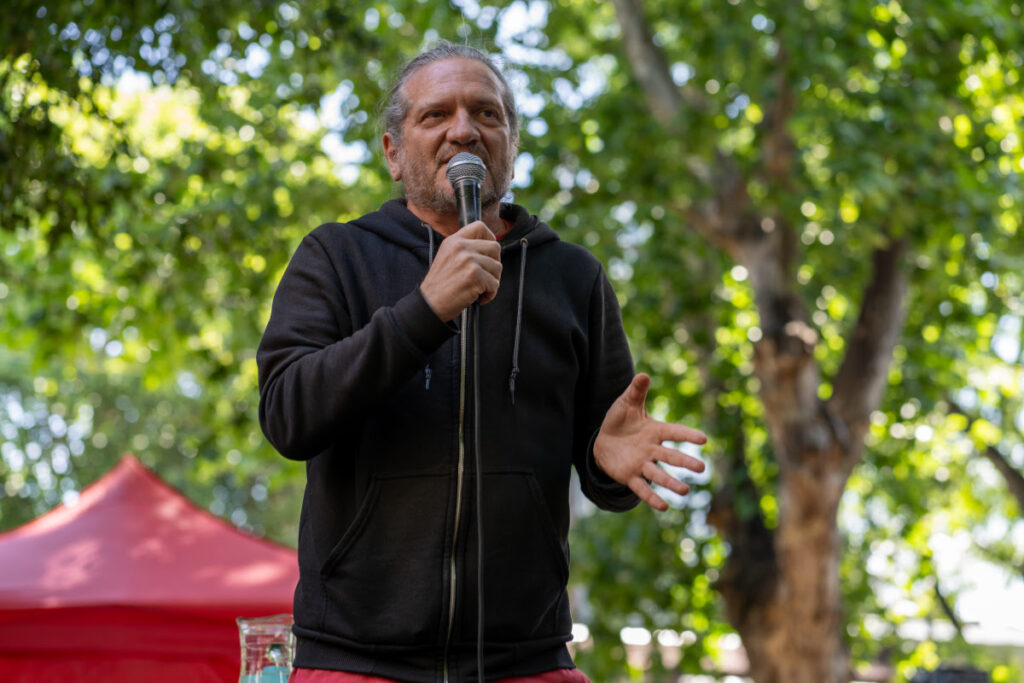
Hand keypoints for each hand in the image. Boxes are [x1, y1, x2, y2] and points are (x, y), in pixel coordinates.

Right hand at [420, 221, 501, 321]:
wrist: (429, 304)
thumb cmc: (439, 286)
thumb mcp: (447, 258)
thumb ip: (464, 250)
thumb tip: (488, 249)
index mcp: (454, 241)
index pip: (479, 227)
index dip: (490, 238)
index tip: (489, 252)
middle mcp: (461, 247)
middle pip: (495, 247)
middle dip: (495, 263)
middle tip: (486, 276)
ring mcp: (469, 261)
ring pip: (497, 267)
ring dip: (492, 281)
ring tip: (479, 289)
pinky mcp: (475, 276)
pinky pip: (495, 284)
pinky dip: (490, 294)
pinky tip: (478, 297)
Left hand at [593, 373, 706, 510]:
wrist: (602, 440)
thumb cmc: (619, 420)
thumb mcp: (626, 403)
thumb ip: (636, 391)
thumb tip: (643, 374)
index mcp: (654, 431)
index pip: (674, 432)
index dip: (687, 435)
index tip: (703, 439)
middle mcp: (651, 449)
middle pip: (670, 457)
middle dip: (685, 462)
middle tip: (701, 468)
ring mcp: (642, 464)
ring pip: (659, 475)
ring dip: (671, 483)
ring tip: (685, 491)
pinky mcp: (630, 476)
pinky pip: (642, 488)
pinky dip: (652, 497)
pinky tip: (664, 507)